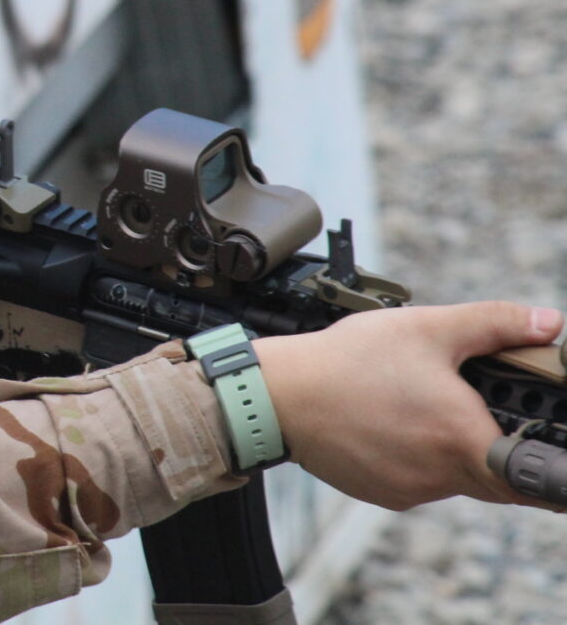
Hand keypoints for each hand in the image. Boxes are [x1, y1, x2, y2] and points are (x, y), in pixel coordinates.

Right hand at [253, 301, 564, 510]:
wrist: (278, 396)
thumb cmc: (348, 361)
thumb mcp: (428, 328)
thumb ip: (495, 324)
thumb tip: (549, 324)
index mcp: (462, 438)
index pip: (534, 479)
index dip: (549, 470)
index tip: (547, 452)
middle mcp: (440, 475)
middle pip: (497, 477)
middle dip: (497, 444)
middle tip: (474, 405)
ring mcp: (410, 489)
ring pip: (455, 476)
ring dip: (452, 448)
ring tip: (416, 404)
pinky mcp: (383, 494)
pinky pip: (419, 481)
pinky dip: (417, 457)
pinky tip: (390, 422)